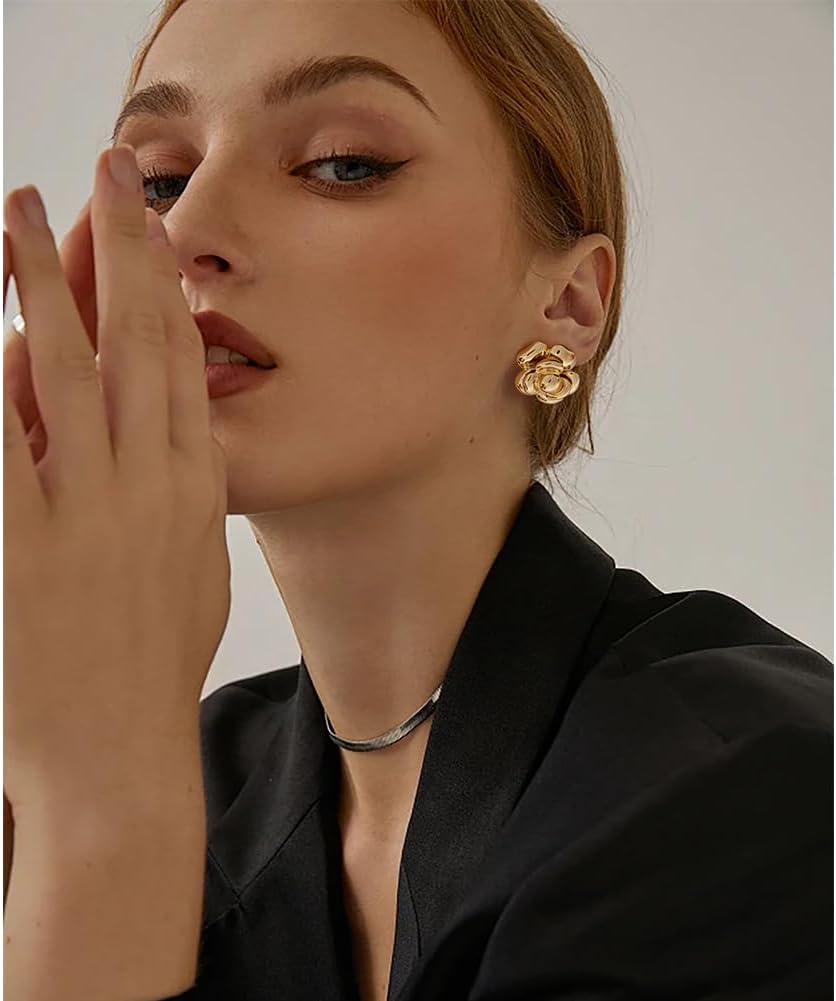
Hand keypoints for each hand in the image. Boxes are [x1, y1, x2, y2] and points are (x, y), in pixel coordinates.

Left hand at [3, 147, 230, 820]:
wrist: (119, 756)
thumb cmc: (154, 666)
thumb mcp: (193, 567)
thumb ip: (184, 490)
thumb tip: (173, 431)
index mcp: (192, 487)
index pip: (181, 358)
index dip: (165, 279)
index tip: (152, 217)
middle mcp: (147, 484)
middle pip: (135, 342)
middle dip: (119, 247)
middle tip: (106, 175)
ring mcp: (84, 512)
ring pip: (64, 370)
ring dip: (42, 284)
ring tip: (20, 215)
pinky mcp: (22, 546)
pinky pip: (3, 442)